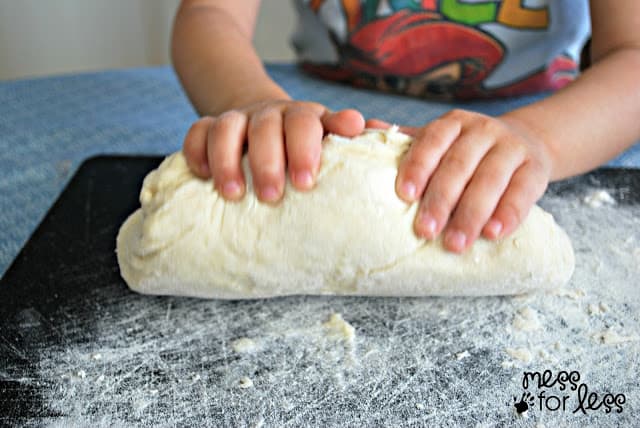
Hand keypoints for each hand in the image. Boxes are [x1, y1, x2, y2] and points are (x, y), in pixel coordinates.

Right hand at [182, 99, 364, 201]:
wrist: (260, 112)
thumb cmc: (303, 140)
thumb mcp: (328, 137)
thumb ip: (352, 137)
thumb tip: (388, 131)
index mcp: (306, 118)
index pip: (309, 121)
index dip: (311, 144)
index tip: (310, 177)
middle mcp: (272, 115)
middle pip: (269, 126)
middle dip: (271, 161)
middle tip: (274, 195)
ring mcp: (240, 119)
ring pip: (229, 127)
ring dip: (229, 160)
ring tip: (233, 194)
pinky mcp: (211, 126)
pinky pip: (197, 131)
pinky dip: (197, 152)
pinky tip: (202, 175)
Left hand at [368, 109, 552, 252]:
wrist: (527, 141)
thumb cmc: (468, 150)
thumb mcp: (440, 141)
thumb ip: (405, 141)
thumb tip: (363, 130)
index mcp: (453, 124)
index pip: (432, 140)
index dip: (418, 166)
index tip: (404, 195)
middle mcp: (482, 131)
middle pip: (459, 165)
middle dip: (440, 200)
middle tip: (424, 231)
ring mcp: (511, 148)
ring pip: (490, 180)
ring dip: (471, 214)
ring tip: (455, 244)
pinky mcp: (535, 168)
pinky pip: (523, 192)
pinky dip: (508, 214)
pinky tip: (493, 234)